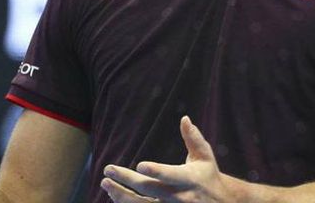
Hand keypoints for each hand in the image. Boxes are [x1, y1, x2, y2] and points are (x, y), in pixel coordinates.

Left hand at [101, 116, 230, 202]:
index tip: (140, 165)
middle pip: (149, 190)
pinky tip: (115, 196)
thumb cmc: (209, 177)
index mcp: (189, 179)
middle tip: (108, 170)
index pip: (170, 175)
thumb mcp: (205, 157)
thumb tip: (184, 118)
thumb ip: (193, 138)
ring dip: (121, 196)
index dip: (156, 171)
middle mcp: (179, 196)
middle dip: (127, 181)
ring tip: (106, 183)